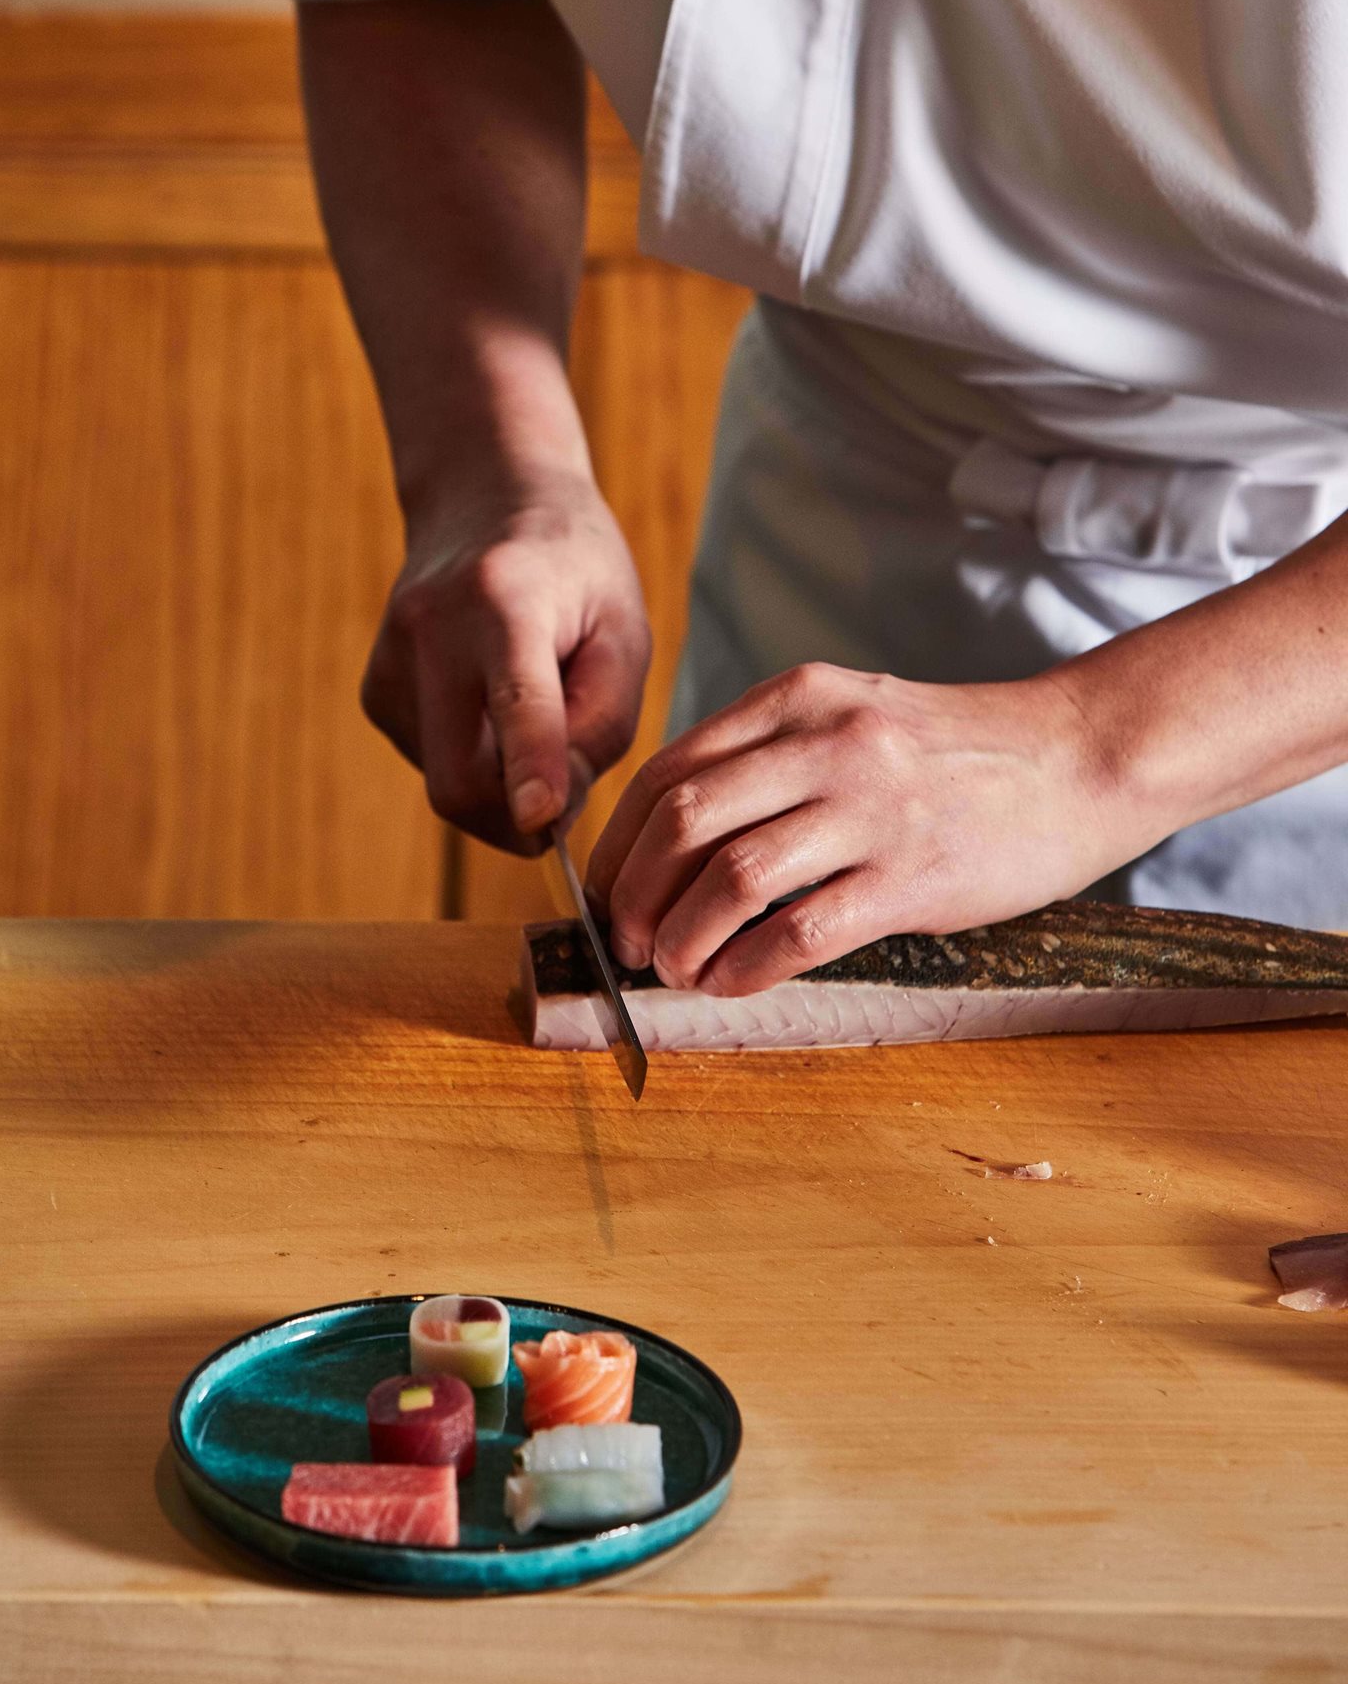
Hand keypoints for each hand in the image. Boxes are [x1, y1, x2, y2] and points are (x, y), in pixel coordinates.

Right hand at [363, 470, 650, 854]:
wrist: (484, 498)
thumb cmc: (572, 568)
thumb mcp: (623, 629)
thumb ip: (603, 722)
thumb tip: (546, 811)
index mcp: (506, 600)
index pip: (518, 700)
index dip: (531, 768)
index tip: (541, 824)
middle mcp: (432, 626)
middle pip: (459, 776)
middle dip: (512, 821)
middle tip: (559, 808)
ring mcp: (391, 658)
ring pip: (446, 780)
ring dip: (498, 776)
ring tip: (527, 704)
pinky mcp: (375, 688)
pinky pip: (429, 763)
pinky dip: (470, 757)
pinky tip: (488, 703)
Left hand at [585, 661, 1137, 991]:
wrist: (1078, 757)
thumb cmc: (957, 750)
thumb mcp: (852, 715)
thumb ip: (771, 753)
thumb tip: (675, 829)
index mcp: (798, 700)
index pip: (669, 769)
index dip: (618, 839)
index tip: (603, 886)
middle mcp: (824, 745)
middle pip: (683, 820)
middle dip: (632, 891)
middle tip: (624, 938)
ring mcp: (869, 810)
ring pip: (730, 877)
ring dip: (682, 937)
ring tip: (671, 969)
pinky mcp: (911, 876)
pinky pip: (801, 932)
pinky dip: (747, 967)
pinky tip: (732, 983)